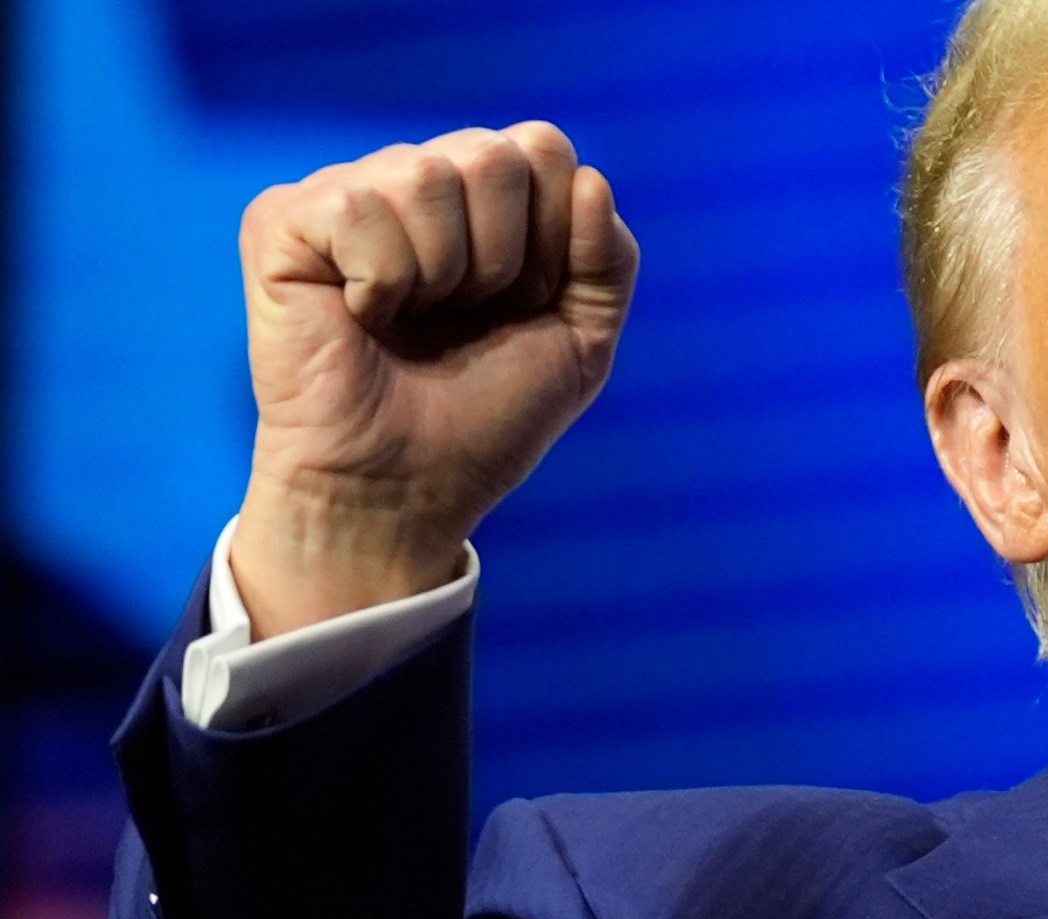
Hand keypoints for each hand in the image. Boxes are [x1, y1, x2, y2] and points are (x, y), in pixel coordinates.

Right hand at [231, 121, 639, 635]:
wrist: (409, 487)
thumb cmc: (487, 416)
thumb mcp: (583, 340)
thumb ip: (609, 259)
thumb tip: (592, 180)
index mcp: (484, 200)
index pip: (542, 147)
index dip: (554, 234)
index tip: (527, 303)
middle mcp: (415, 182)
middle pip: (494, 153)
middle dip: (504, 256)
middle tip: (467, 314)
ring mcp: (346, 194)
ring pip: (427, 174)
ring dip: (442, 273)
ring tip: (412, 318)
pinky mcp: (282, 222)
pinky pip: (359, 206)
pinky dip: (381, 280)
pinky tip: (360, 315)